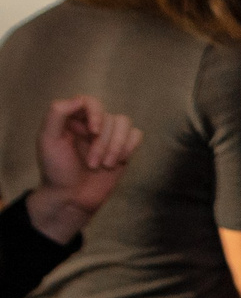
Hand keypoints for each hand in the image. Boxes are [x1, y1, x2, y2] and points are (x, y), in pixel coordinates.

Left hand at [25, 97, 141, 242]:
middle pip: (110, 117)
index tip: (93, 131)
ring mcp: (109, 136)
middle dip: (103, 142)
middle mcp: (91, 124)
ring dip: (117, 147)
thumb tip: (80, 99)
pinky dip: (129, 148)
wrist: (71, 198)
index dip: (96, 113)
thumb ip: (57, 114)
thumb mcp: (48, 140)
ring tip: (105, 166)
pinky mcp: (123, 148)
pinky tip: (119, 162)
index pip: (89, 101)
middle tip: (92, 163)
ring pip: (125, 124)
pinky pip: (136, 135)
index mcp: (71, 119)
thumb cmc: (56, 170)